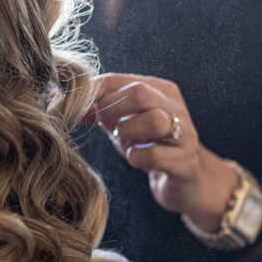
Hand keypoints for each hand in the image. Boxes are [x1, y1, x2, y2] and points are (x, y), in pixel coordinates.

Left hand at [92, 73, 237, 226]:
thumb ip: (102, 112)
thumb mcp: (126, 125)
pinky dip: (137, 158)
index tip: (77, 108)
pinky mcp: (185, 163)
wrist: (188, 182)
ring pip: (153, 120)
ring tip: (124, 143)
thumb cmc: (152, 148)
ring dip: (127, 133)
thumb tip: (72, 105)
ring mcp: (184, 135)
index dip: (93, 93)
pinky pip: (154, 155)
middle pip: (140, 92)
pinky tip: (137, 159)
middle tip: (103, 125)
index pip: (119, 79)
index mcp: (160, 91)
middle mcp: (176, 107)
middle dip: (112, 109)